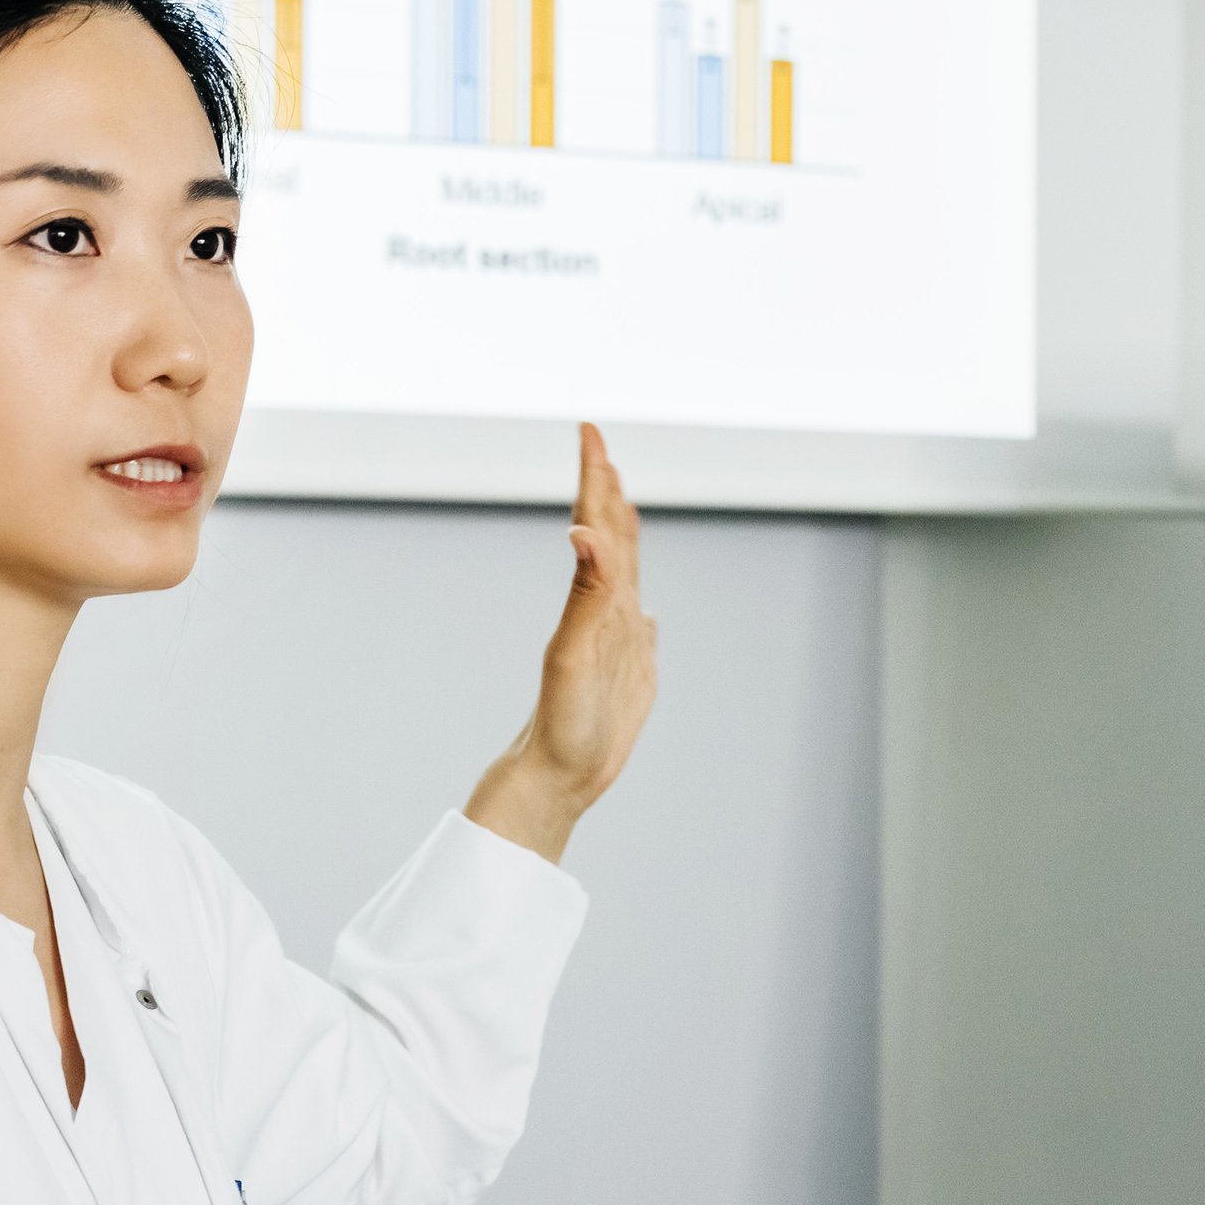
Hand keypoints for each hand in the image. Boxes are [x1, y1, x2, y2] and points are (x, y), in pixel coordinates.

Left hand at [465, 423, 658, 864]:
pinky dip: (641, 603)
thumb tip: (584, 530)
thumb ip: (586, 593)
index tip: (588, 430)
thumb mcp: (574, 654)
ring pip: (626, 574)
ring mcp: (619, 639)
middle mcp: (606, 611)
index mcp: (592, 600)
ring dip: (624, 535)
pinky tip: (643, 606)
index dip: (594, 476)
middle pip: (611, 538)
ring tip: (623, 503)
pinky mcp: (632, 670)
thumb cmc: (561, 721)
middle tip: (600, 447)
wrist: (560, 774)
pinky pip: (640, 626)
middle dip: (606, 490)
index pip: (597, 523)